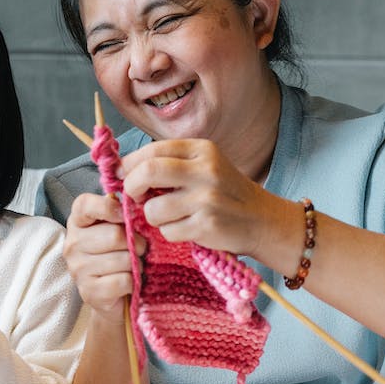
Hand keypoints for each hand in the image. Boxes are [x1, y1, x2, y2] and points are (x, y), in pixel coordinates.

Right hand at [64, 192, 145, 323]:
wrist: (110, 293)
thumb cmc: (116, 252)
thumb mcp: (116, 226)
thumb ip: (121, 211)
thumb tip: (132, 203)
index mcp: (77, 221)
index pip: (86, 205)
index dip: (110, 208)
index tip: (125, 216)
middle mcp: (72, 244)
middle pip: (115, 235)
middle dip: (136, 243)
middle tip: (139, 249)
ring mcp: (78, 269)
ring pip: (123, 260)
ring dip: (137, 264)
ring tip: (132, 266)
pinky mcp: (89, 292)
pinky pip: (123, 281)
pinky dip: (133, 282)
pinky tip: (127, 282)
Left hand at [120, 139, 289, 258]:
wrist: (262, 220)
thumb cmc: (225, 193)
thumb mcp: (204, 166)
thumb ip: (171, 164)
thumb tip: (125, 171)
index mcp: (202, 150)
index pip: (152, 150)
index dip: (130, 164)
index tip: (122, 176)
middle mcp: (205, 170)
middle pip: (148, 172)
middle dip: (132, 187)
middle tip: (133, 197)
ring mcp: (207, 199)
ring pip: (153, 209)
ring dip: (153, 217)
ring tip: (170, 216)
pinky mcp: (207, 225)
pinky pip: (168, 231)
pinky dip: (170, 233)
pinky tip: (187, 228)